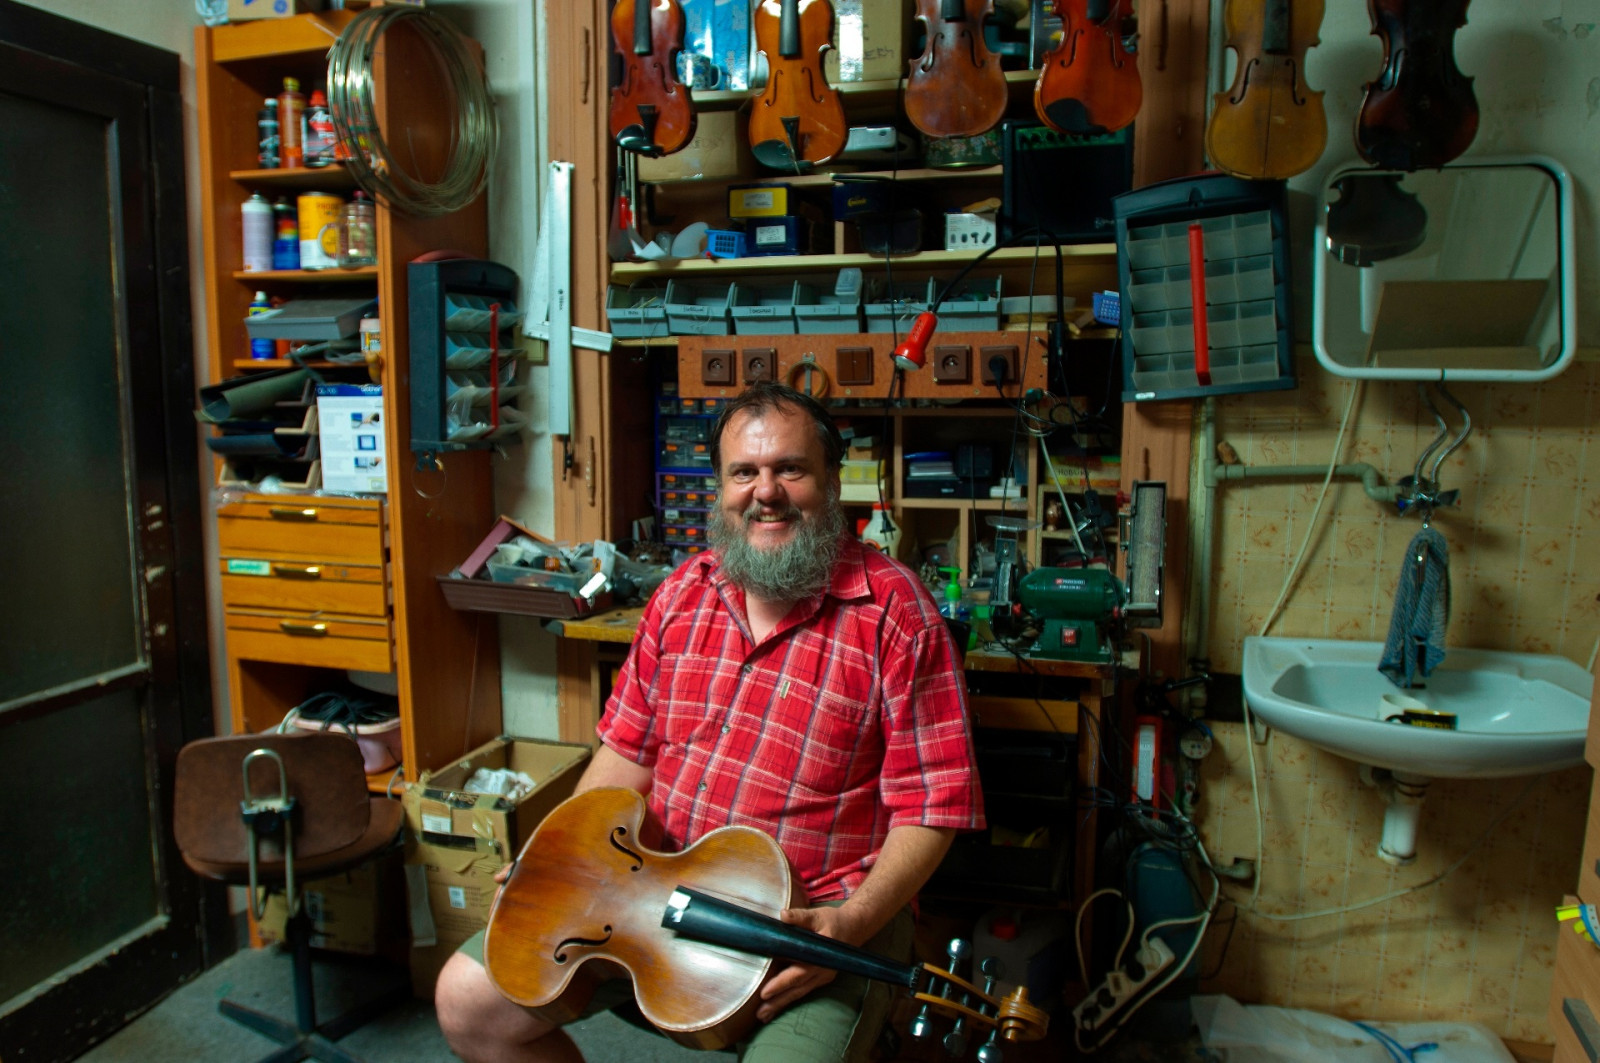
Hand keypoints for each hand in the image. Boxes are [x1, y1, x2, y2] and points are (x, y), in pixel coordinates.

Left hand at [754, 905, 862, 1022]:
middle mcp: (821, 970)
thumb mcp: (817, 915)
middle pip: (797, 989)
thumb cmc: (833, 921)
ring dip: (782, 1004)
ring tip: (764, 1015)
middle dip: (778, 1002)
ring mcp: (822, 976)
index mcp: (819, 956)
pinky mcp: (821, 978)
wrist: (854, 929)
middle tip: (760, 1013)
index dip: (781, 983)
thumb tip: (783, 915)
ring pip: (800, 993)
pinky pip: (804, 991)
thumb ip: (800, 917)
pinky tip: (778, 1006)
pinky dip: (790, 999)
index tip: (765, 993)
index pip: (797, 973)